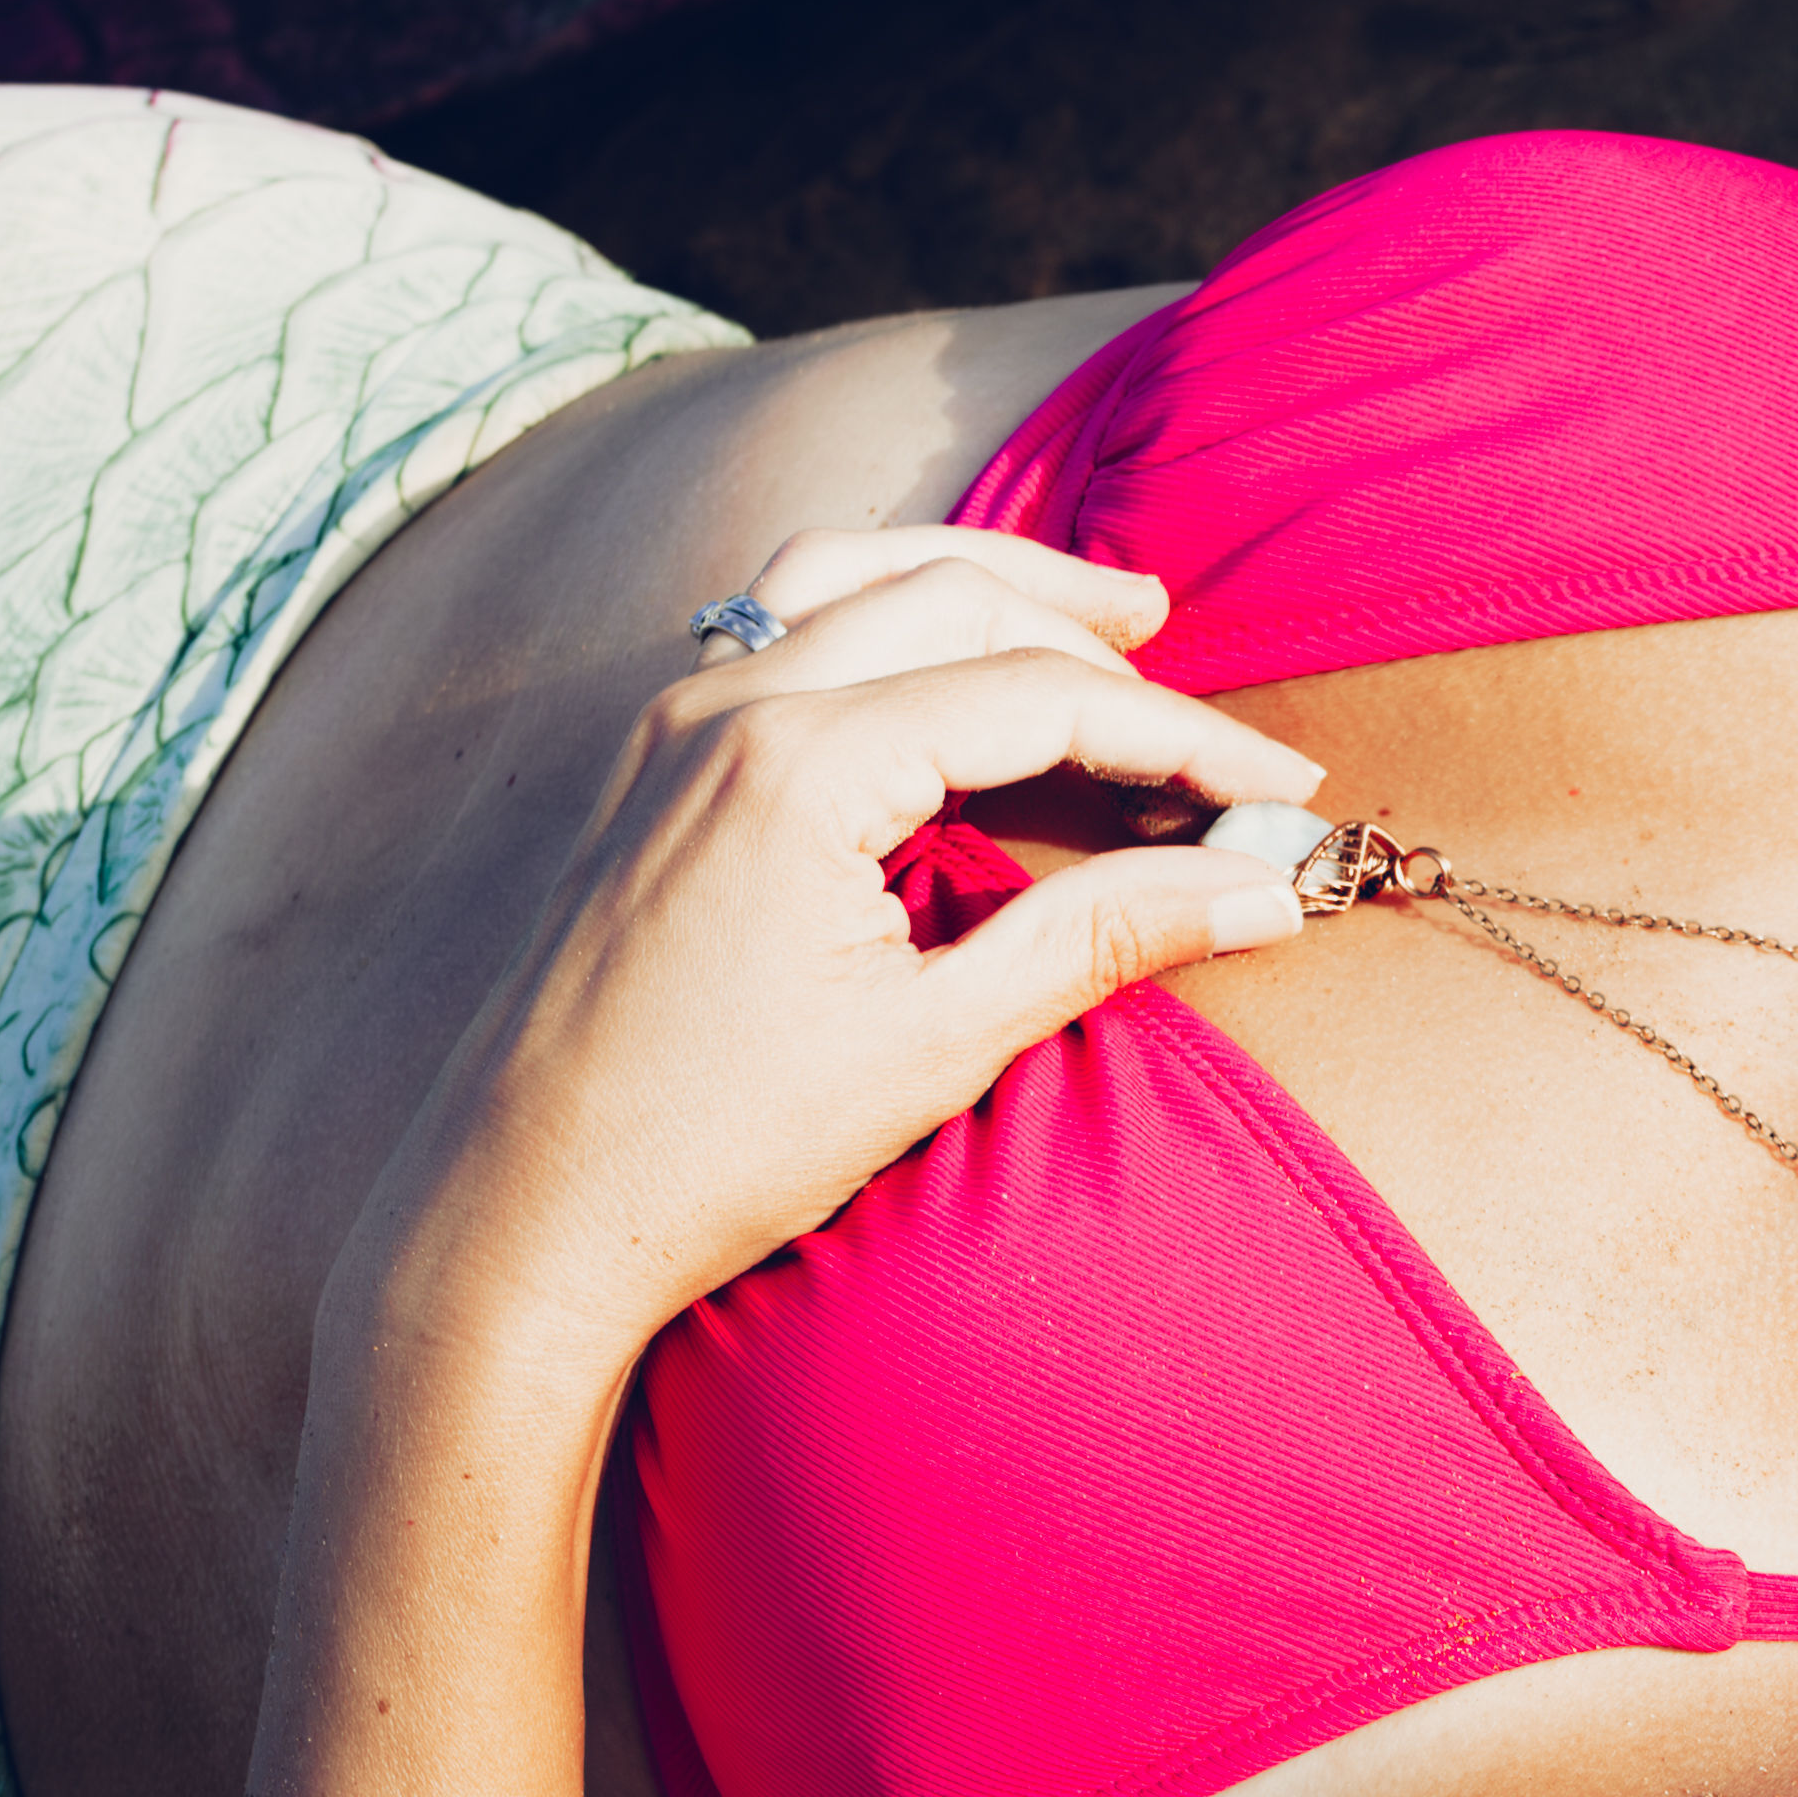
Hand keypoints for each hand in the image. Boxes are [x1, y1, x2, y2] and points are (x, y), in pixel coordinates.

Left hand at [364, 526, 1324, 1359]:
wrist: (514, 1222)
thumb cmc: (711, 1150)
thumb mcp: (934, 1043)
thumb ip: (1103, 937)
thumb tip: (1263, 889)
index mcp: (795, 765)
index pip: (1037, 696)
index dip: (1183, 738)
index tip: (1283, 793)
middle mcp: (722, 706)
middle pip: (958, 598)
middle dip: (1100, 647)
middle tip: (1207, 715)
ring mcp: (669, 720)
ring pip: (857, 573)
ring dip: (990, 585)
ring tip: (1106, 616)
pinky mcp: (646, 759)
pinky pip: (780, 618)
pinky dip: (888, 609)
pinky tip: (946, 661)